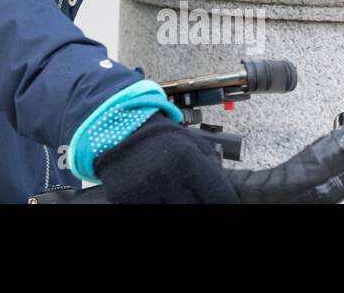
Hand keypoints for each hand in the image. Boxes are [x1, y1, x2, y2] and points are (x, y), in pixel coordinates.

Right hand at [93, 113, 238, 203]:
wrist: (116, 129)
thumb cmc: (160, 137)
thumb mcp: (192, 142)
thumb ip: (212, 166)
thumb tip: (227, 193)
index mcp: (187, 160)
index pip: (220, 197)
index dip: (227, 202)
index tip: (226, 204)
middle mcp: (167, 177)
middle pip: (199, 210)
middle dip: (200, 204)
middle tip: (196, 197)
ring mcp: (145, 191)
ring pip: (175, 214)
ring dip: (178, 205)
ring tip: (175, 193)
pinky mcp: (127, 200)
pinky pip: (152, 212)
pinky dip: (158, 205)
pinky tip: (157, 196)